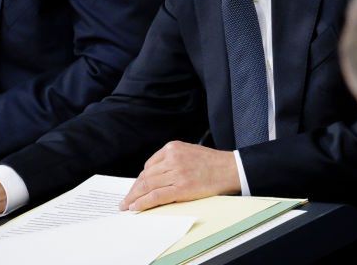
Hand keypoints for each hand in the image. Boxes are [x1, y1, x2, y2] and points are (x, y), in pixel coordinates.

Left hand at [120, 141, 240, 211]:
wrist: (231, 169)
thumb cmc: (212, 163)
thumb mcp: (188, 152)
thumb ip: (171, 160)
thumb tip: (154, 177)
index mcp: (172, 148)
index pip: (149, 166)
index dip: (139, 181)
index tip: (134, 189)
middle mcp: (172, 158)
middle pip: (146, 176)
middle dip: (134, 190)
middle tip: (125, 201)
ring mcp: (177, 173)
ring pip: (148, 186)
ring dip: (134, 198)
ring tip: (127, 206)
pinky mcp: (182, 187)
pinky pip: (156, 196)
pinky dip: (143, 202)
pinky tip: (136, 208)